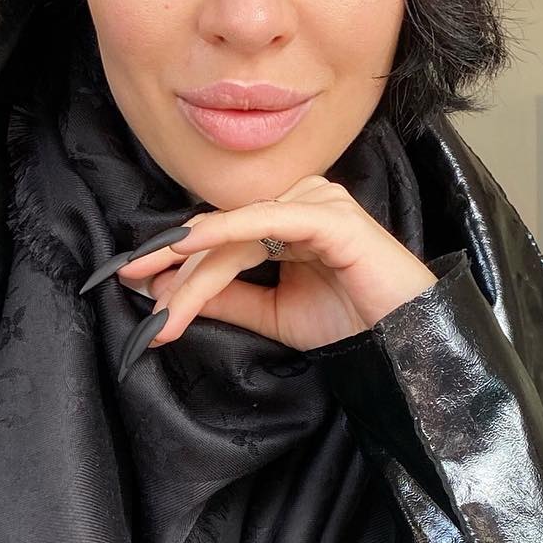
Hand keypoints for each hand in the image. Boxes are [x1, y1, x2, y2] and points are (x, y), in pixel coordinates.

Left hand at [118, 175, 434, 354]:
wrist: (405, 342)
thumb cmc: (351, 323)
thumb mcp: (272, 313)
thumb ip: (226, 298)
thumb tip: (169, 291)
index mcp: (288, 218)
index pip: (222, 239)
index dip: (177, 265)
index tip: (136, 288)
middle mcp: (300, 201)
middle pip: (222, 236)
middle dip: (179, 276)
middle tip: (146, 308)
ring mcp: (316, 202)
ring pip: (237, 235)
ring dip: (196, 274)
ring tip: (166, 309)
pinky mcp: (329, 215)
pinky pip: (266, 219)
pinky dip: (225, 231)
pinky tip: (190, 245)